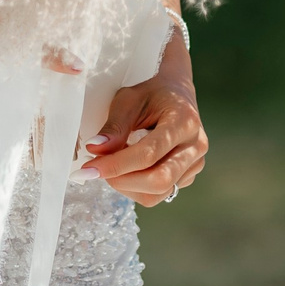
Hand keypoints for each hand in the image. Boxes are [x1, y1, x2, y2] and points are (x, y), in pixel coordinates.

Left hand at [83, 73, 207, 205]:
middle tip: (97, 170)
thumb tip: (95, 150)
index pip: (149, 154)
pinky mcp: (189, 174)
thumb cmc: (150, 92)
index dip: (116, 165)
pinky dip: (137, 188)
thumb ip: (113, 127)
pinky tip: (127, 169)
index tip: (88, 168)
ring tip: (112, 167)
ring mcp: (196, 162)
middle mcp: (196, 145)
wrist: (174, 91)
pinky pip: (161, 194)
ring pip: (159, 193)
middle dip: (122, 181)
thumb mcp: (128, 100)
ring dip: (128, 187)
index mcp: (184, 121)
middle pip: (159, 180)